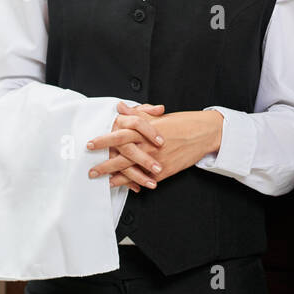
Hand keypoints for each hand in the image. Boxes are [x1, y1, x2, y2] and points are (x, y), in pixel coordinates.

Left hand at [88, 103, 223, 186]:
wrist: (203, 134)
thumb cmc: (182, 123)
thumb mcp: (158, 117)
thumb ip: (136, 114)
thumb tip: (120, 107)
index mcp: (145, 130)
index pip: (119, 135)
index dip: (103, 140)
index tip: (90, 145)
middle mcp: (148, 145)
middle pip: (121, 157)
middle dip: (104, 164)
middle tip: (91, 170)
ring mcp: (156, 160)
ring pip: (131, 171)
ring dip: (115, 177)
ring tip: (104, 181)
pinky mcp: (164, 171)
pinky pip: (144, 180)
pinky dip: (133, 184)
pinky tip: (124, 186)